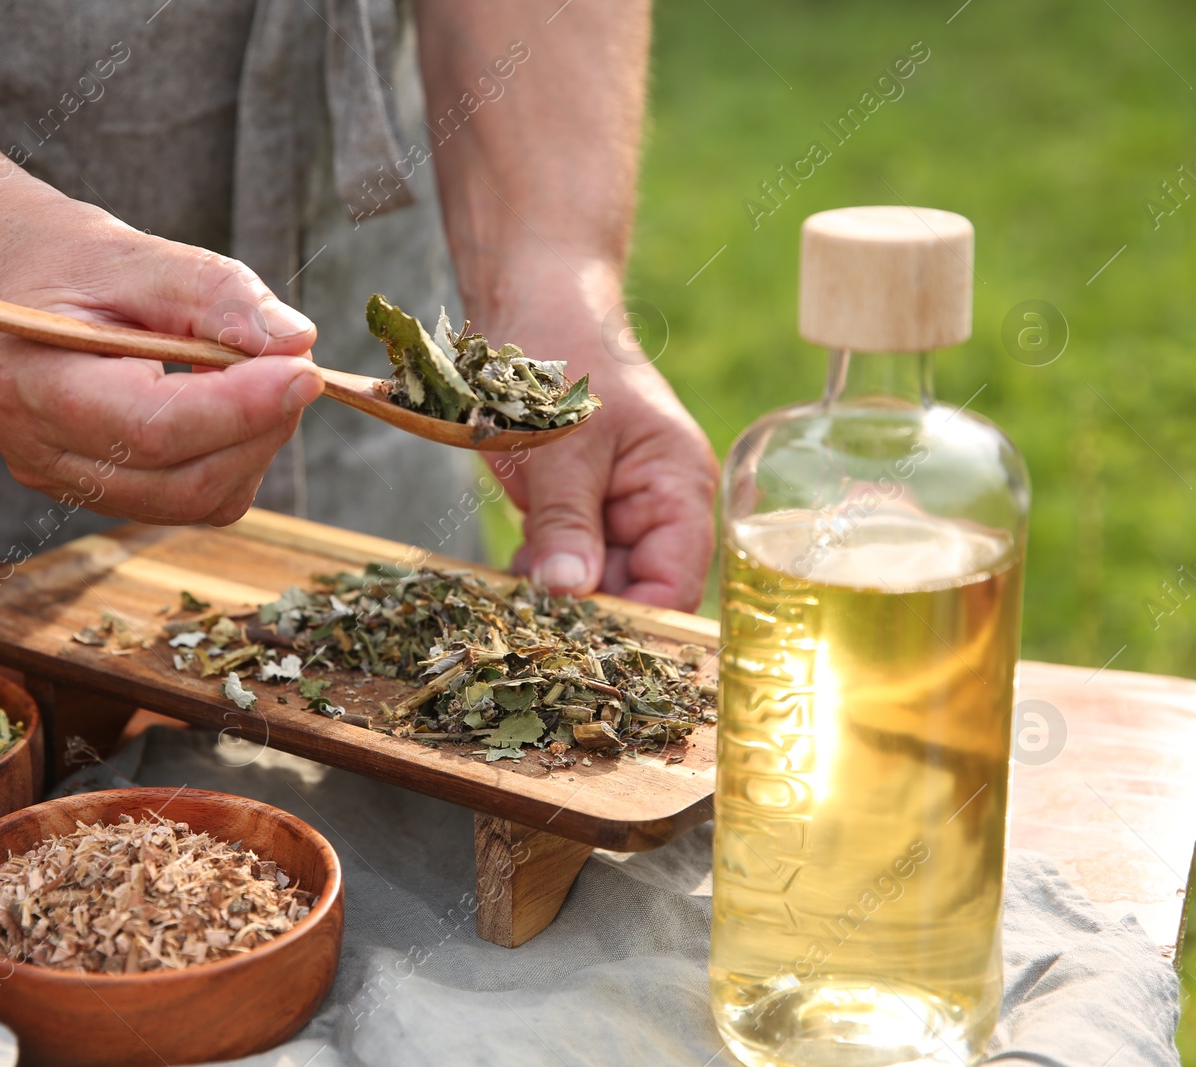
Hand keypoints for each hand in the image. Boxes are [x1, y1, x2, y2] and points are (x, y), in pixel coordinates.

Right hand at [0, 185, 324, 525]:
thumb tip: (295, 341)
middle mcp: (41, 453)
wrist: (18, 281)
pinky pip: (190, 499)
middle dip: (260, 429)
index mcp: (33, 385)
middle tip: (298, 369)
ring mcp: (68, 482)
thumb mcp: (140, 254)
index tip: (305, 370)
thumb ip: (217, 293)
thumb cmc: (71, 262)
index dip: (241, 407)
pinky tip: (230, 403)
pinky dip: (232, 458)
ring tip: (257, 376)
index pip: (154, 428)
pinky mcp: (102, 492)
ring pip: (196, 500)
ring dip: (252, 445)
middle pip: (183, 481)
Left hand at [480, 262, 719, 610]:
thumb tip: (569, 596)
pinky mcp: (583, 506)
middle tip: (532, 617)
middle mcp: (661, 504)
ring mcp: (620, 506)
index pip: (675, 584)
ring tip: (518, 582)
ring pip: (597, 581)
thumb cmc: (559, 358)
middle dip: (586, 608)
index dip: (633, 618)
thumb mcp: (559, 449)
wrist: (530, 301)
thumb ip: (566, 525)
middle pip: (635, 590)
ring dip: (558, 590)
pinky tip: (516, 561)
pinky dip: (543, 569)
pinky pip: (570, 559)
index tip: (578, 636)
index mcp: (679, 486)